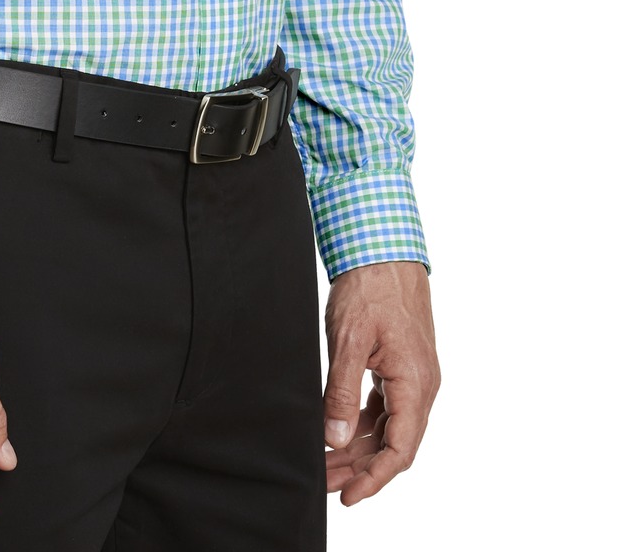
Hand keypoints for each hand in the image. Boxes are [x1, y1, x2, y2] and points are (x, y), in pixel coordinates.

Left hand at [322, 259, 439, 505]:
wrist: (383, 248)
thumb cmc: (370, 286)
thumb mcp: (349, 339)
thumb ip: (342, 391)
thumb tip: (336, 438)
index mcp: (415, 382)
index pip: (400, 450)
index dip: (374, 479)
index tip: (348, 496)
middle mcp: (422, 384)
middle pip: (394, 444)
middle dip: (359, 468)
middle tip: (324, 481)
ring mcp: (414, 376)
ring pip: (390, 427)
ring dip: (360, 448)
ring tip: (326, 462)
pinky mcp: (402, 366)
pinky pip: (387, 407)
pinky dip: (365, 424)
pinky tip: (341, 431)